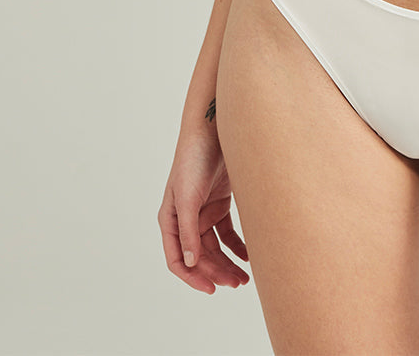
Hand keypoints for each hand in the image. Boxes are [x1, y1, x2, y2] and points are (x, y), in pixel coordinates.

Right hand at [158, 122, 249, 294]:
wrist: (213, 129)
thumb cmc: (193, 159)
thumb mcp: (188, 197)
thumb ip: (188, 231)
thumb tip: (189, 263)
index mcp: (170, 220)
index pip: (177, 260)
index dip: (193, 277)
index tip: (211, 289)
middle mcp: (186, 219)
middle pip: (200, 256)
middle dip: (217, 272)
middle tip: (236, 283)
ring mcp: (203, 211)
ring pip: (215, 247)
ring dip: (228, 263)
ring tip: (244, 278)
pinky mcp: (220, 202)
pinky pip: (227, 232)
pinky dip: (237, 245)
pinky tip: (248, 255)